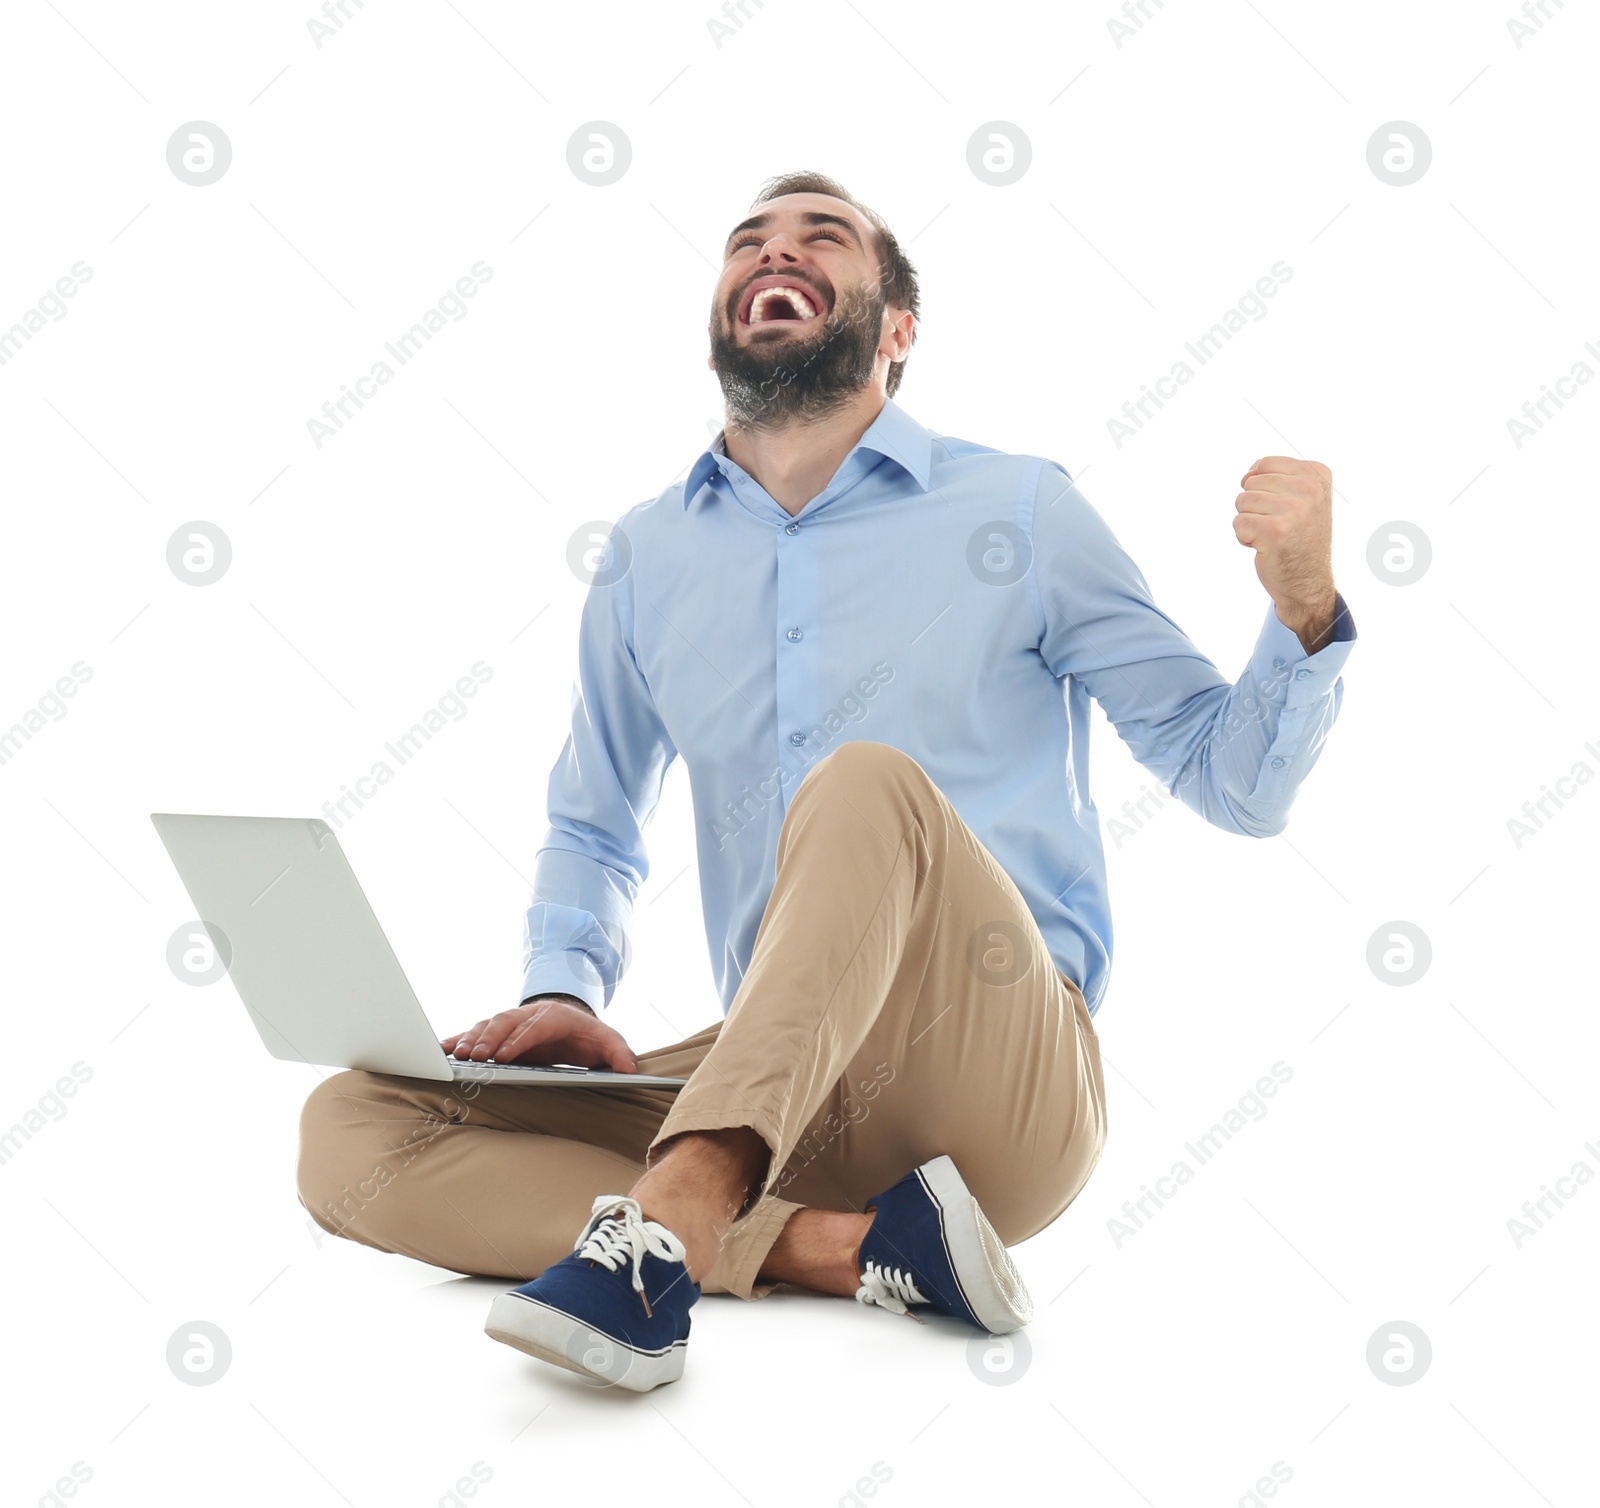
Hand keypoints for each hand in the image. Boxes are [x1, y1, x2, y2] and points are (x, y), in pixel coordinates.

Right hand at [441, 995, 640, 1072]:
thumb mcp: (608, 1041)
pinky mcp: (500, 1031)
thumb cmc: (587, 1035)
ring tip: (455, 1055)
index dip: (521, 1040)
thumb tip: (630, 1068)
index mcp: (556, 1017)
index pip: (537, 1026)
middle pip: (506, 1022)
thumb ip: (619, 1053)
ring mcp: (513, 1021)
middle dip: (490, 1039)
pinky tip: (442, 1047)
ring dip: (471, 1039)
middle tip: (475, 1058)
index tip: (506, 1056)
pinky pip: (476, 1032)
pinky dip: (458, 1038)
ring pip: (488, 1024)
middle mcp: (530, 1015)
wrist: (573, 1021)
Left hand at [1233, 456, 1338, 652]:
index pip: (1264, 464)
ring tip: (1272, 536)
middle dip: (1255, 506)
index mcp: (1318, 474)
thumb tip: (1247, 474)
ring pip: (1242, 502)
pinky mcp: (1274, 531)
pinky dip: (1245, 538)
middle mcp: (1310, 489)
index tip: (1283, 507)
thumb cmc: (1298, 537)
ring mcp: (1294, 510)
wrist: (1308, 581)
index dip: (1262, 488)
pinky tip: (1265, 547)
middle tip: (1279, 526)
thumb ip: (1276, 476)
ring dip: (1250, 522)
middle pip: (1251, 483)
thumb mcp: (1300, 497)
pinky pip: (1238, 523)